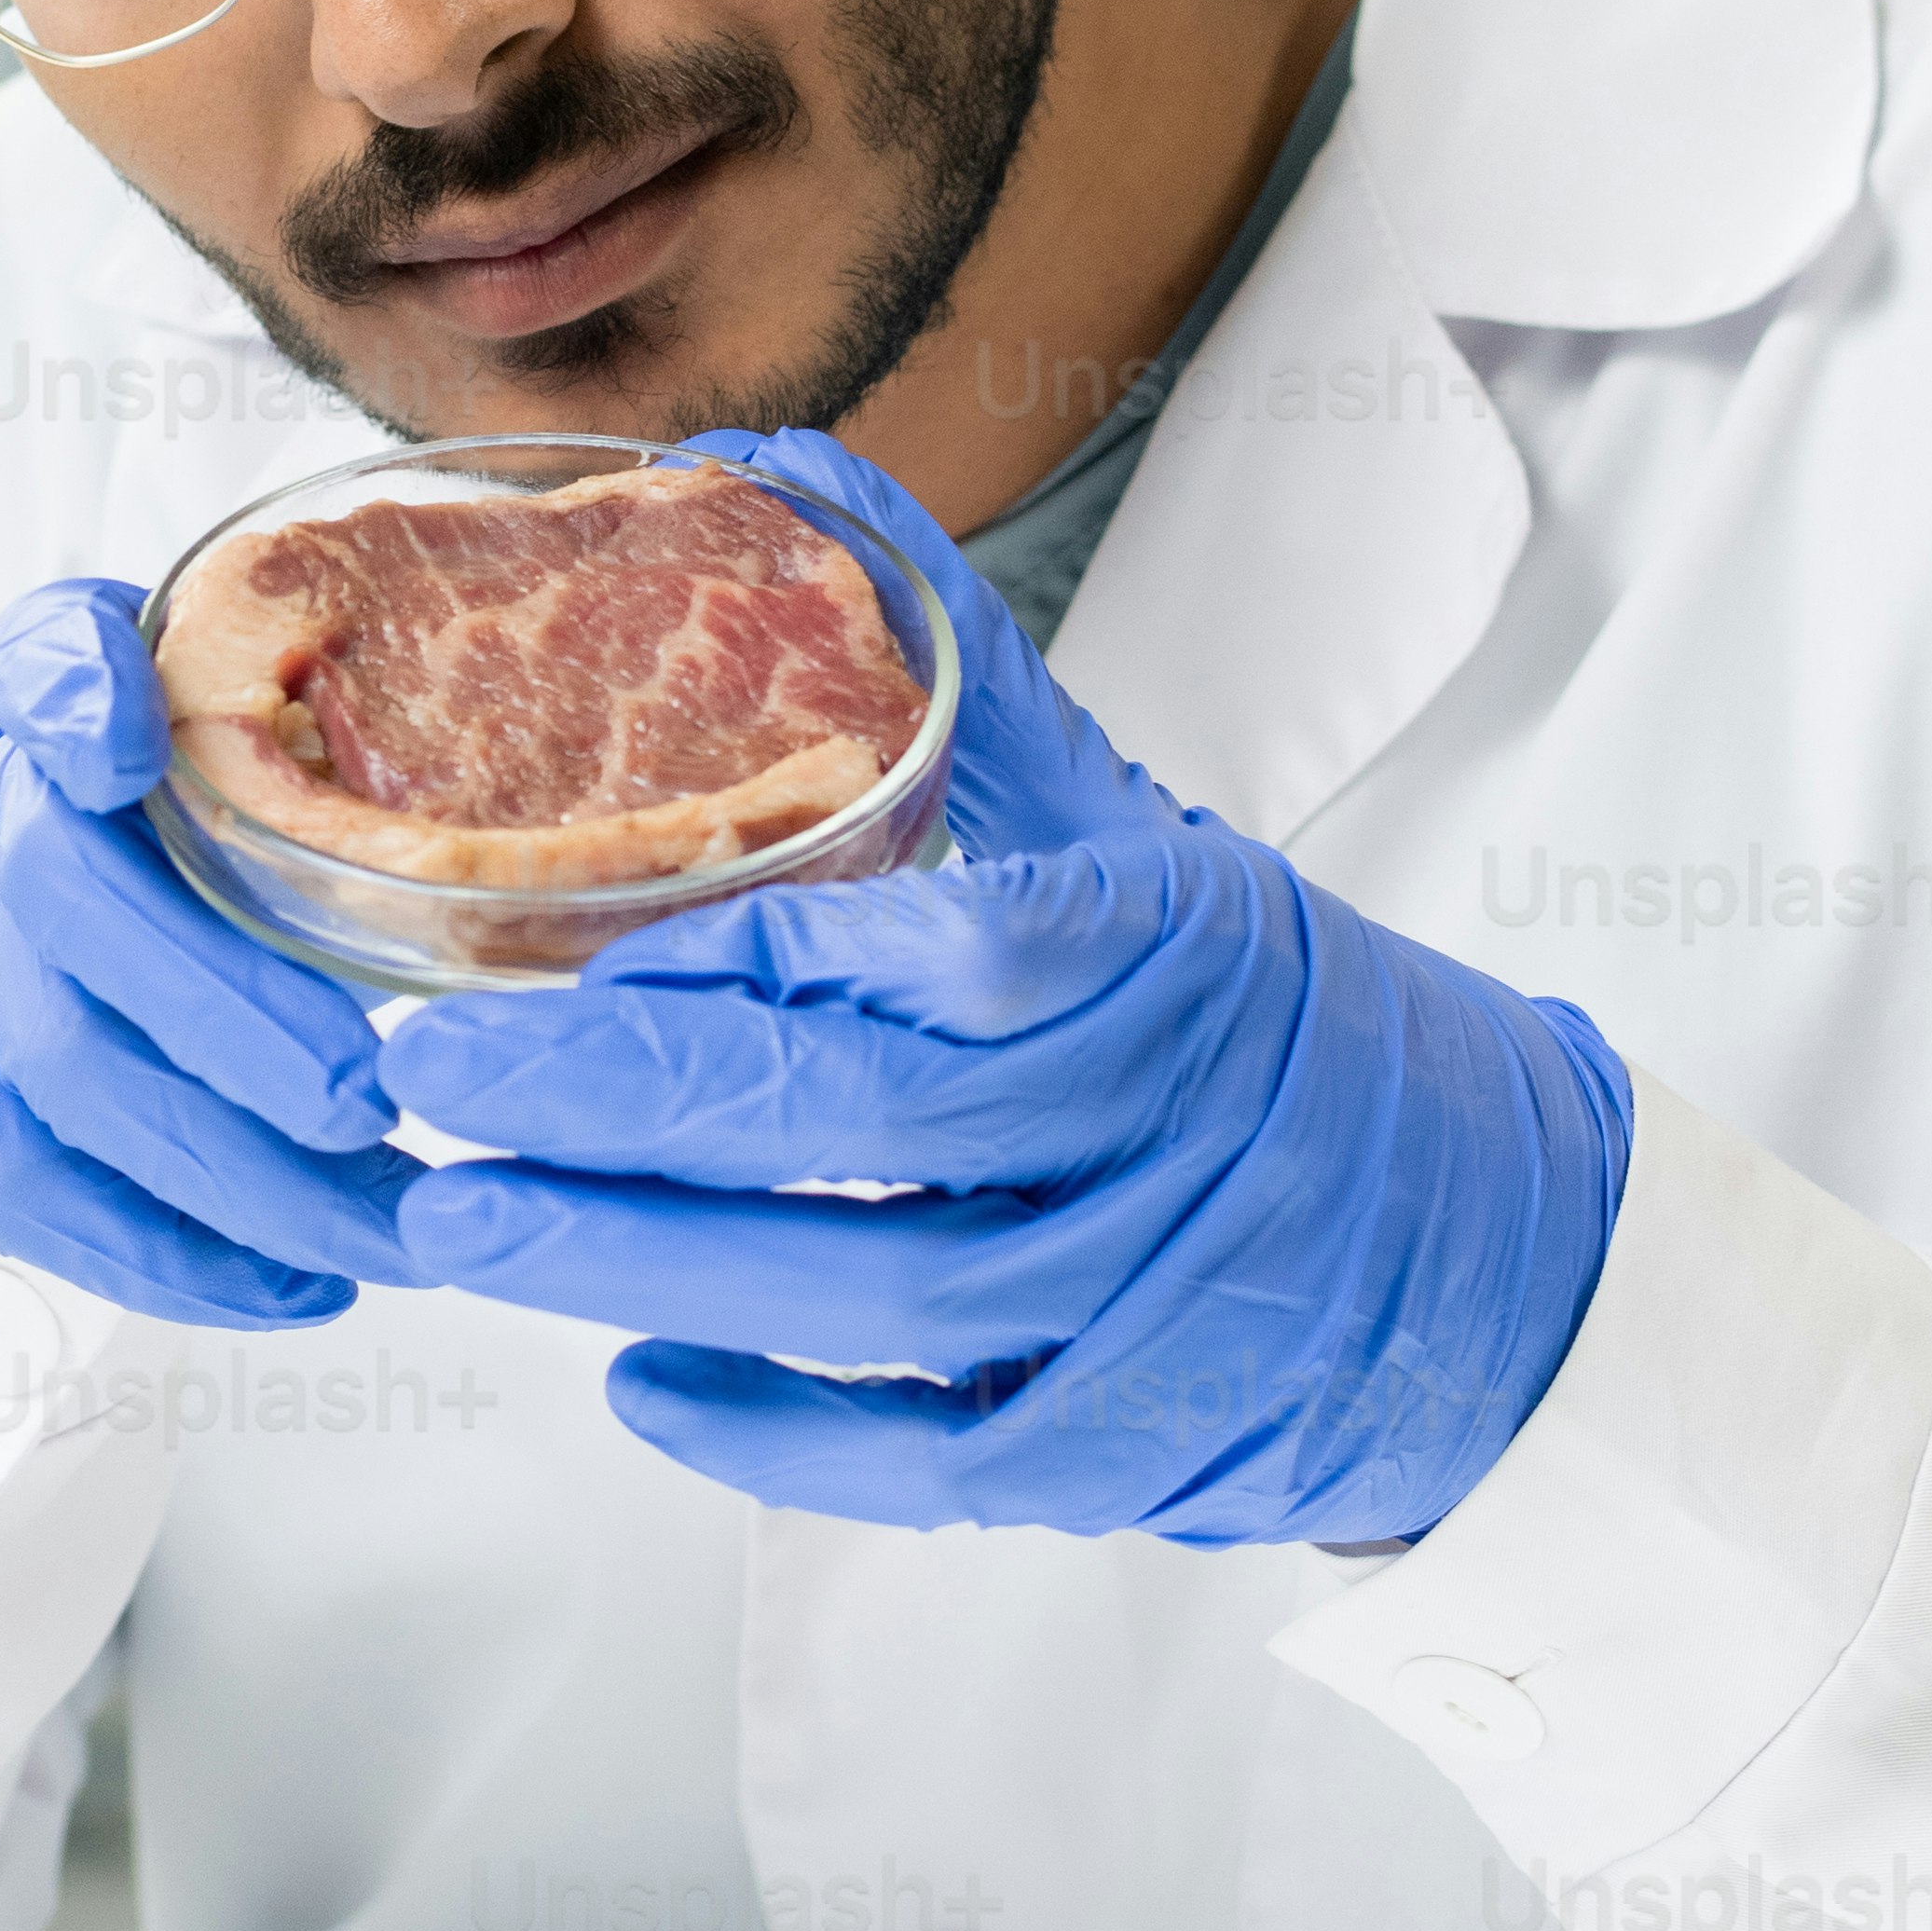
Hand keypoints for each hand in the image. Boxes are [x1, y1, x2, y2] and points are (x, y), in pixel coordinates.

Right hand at [0, 577, 421, 1329]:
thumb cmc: (186, 837)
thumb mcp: (269, 741)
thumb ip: (347, 728)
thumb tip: (521, 837)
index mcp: (69, 703)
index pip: (43, 663)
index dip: (69, 700)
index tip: (120, 746)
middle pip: (63, 903)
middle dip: (227, 1021)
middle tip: (370, 1101)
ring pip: (59, 1078)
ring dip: (235, 1176)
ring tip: (387, 1232)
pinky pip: (38, 1195)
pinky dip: (176, 1257)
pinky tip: (299, 1282)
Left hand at [380, 432, 1630, 1548]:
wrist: (1501, 1253)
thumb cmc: (1274, 1014)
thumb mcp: (1143, 832)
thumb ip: (959, 673)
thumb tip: (782, 471)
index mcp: (1164, 948)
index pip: (952, 948)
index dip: (758, 962)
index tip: (567, 953)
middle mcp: (1155, 1124)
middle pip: (866, 1123)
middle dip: (625, 1108)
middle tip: (431, 1081)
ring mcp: (1148, 1300)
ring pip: (873, 1295)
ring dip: (649, 1266)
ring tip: (462, 1225)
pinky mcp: (1127, 1446)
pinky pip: (931, 1459)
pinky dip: (779, 1432)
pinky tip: (635, 1376)